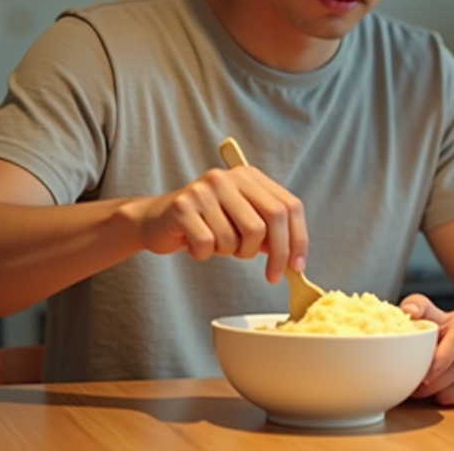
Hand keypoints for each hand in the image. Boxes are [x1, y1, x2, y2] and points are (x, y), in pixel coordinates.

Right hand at [132, 165, 306, 283]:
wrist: (155, 220)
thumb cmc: (204, 223)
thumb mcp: (240, 220)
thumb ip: (267, 230)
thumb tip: (293, 258)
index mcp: (249, 176)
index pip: (288, 206)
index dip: (298, 239)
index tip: (296, 266)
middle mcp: (228, 178)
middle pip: (268, 222)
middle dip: (275, 256)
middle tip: (272, 276)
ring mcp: (204, 190)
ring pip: (237, 238)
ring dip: (230, 253)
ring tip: (216, 245)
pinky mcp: (182, 206)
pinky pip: (208, 244)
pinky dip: (205, 254)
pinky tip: (195, 245)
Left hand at [400, 294, 453, 404]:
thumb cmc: (440, 327)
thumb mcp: (429, 312)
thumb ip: (417, 306)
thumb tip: (410, 310)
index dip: (440, 360)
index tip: (425, 374)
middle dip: (436, 380)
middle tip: (415, 387)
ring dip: (441, 391)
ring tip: (420, 391)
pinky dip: (451, 398)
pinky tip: (436, 395)